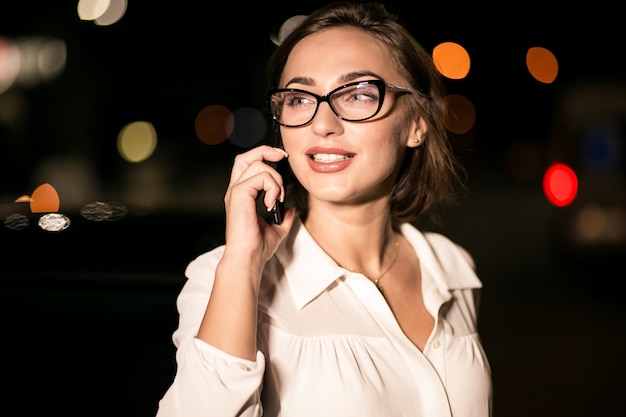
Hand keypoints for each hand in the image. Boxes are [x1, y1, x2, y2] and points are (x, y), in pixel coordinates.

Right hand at [222, 145, 294, 265]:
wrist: (248, 258)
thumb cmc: (257, 247)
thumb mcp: (276, 229)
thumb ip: (283, 217)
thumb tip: (291, 209)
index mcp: (242, 195)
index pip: (248, 165)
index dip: (264, 156)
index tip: (282, 159)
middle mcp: (236, 190)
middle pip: (245, 156)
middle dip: (266, 151)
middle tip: (283, 157)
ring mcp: (236, 191)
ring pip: (257, 165)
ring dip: (275, 178)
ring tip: (277, 197)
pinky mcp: (239, 194)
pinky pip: (260, 177)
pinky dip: (272, 187)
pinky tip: (272, 202)